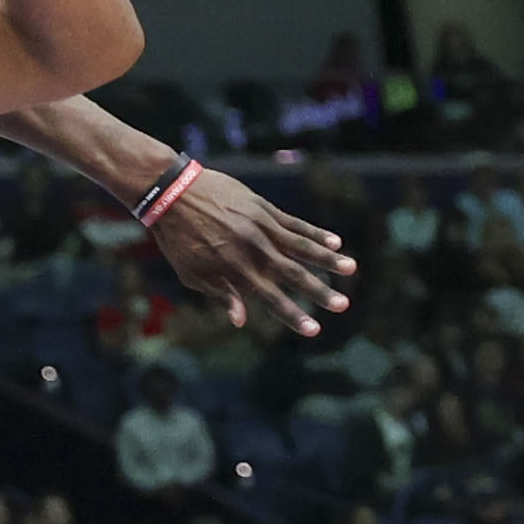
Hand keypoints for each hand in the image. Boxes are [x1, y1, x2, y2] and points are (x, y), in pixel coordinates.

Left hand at [144, 164, 354, 334]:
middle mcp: (253, 251)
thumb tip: (241, 321)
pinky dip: (315, 233)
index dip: (293, 316)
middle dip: (320, 292)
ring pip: (301, 246)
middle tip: (343, 306)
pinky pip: (295, 223)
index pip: (271, 299)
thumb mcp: (191, 272)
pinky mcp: (263, 208)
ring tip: (351, 269)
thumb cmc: (178, 239)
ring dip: (328, 259)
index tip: (315, 330)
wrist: (171, 193)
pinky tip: (335, 241)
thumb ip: (221, 294)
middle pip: (293, 275)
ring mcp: (261, 227)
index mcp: (236, 270)